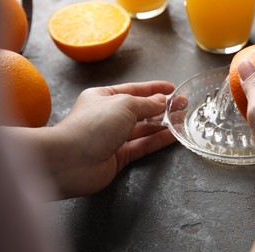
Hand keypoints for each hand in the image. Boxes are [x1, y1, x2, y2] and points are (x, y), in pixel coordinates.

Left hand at [47, 81, 175, 197]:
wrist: (71, 160)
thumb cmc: (94, 124)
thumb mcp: (124, 105)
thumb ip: (146, 104)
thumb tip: (163, 101)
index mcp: (103, 97)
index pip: (133, 90)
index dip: (154, 89)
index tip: (172, 89)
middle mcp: (109, 116)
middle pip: (140, 110)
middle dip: (162, 108)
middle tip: (183, 106)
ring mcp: (113, 138)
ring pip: (143, 129)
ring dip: (163, 124)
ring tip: (182, 120)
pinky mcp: (119, 157)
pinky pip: (142, 145)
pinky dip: (157, 141)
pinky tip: (173, 136)